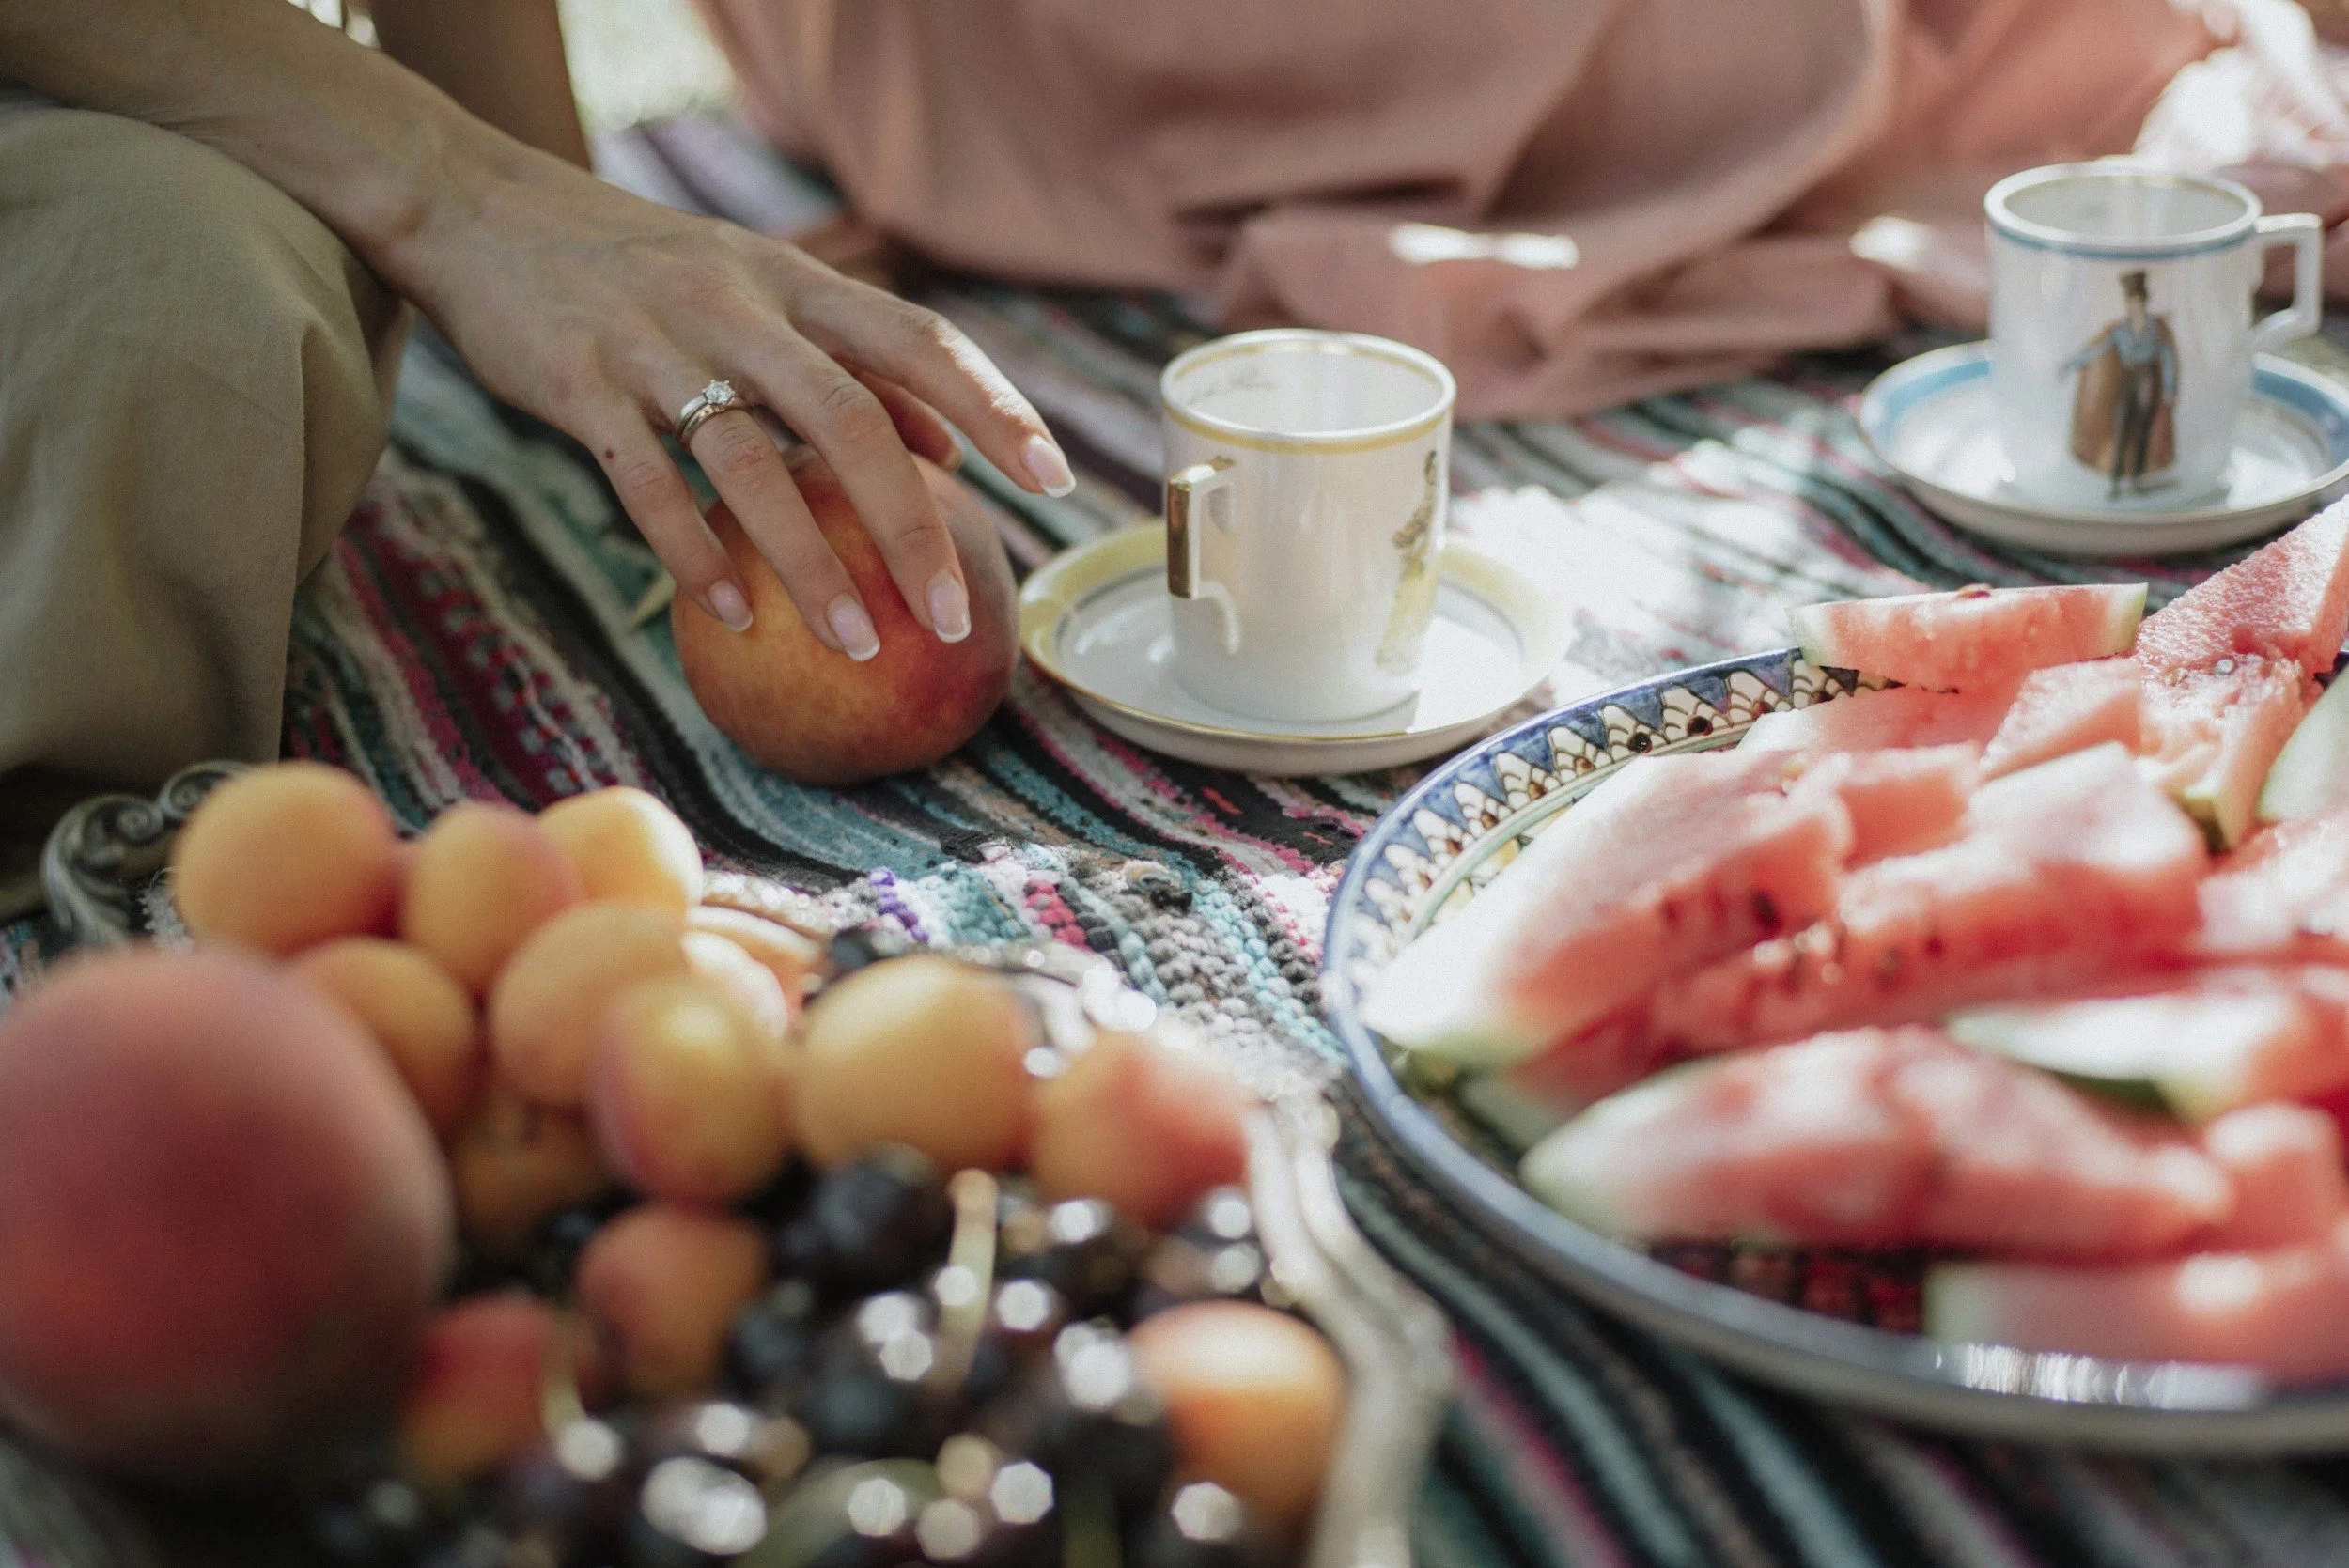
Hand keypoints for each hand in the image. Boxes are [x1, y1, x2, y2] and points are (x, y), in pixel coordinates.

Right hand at [383, 153, 1074, 658]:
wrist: (485, 213)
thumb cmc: (649, 273)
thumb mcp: (763, 292)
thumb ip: (854, 364)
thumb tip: (954, 451)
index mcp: (798, 283)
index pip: (919, 340)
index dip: (993, 407)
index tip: (1052, 480)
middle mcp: (739, 308)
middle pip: (851, 420)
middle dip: (911, 526)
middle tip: (953, 613)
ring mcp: (656, 345)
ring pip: (752, 463)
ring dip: (812, 564)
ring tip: (859, 644)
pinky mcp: (578, 383)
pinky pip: (646, 482)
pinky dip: (694, 553)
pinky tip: (733, 614)